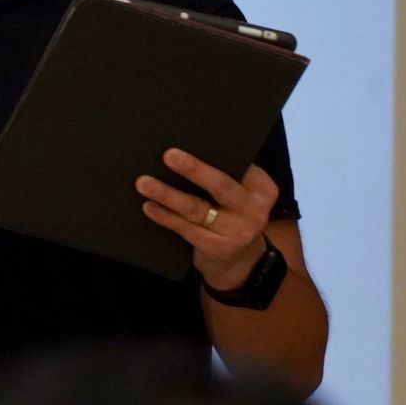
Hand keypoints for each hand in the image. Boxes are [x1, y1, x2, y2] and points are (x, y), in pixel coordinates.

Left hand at [136, 150, 279, 290]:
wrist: (240, 262)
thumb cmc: (231, 215)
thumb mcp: (238, 196)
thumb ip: (225, 175)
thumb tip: (183, 151)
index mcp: (262, 188)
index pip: (238, 165)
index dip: (215, 152)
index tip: (190, 142)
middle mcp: (254, 209)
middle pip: (220, 185)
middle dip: (194, 169)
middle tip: (168, 155)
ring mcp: (238, 231)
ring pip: (197, 208)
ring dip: (168, 194)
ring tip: (144, 182)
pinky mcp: (219, 248)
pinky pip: (186, 228)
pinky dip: (166, 216)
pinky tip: (149, 206)